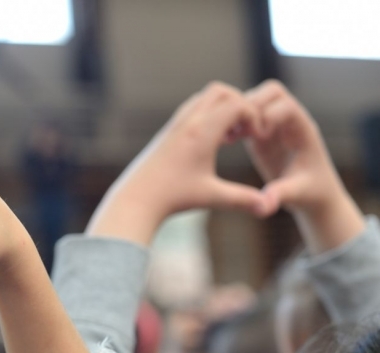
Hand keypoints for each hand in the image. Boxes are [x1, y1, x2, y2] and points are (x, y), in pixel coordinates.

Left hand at [87, 82, 272, 244]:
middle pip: (221, 91)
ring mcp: (175, 124)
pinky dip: (208, 116)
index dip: (255, 116)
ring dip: (222, 109)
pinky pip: (192, 109)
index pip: (237, 104)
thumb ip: (243, 200)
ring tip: (231, 137)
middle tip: (247, 129)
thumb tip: (269, 208)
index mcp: (201, 132)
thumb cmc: (173, 198)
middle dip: (240, 104)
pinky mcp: (168, 131)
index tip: (258, 137)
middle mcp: (187, 122)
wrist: (136, 199)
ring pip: (204, 98)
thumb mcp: (211, 197)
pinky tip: (213, 143)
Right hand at [245, 80, 364, 252]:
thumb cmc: (311, 193)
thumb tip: (265, 205)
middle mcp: (289, 121)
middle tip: (239, 132)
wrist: (313, 195)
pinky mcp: (261, 134)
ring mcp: (275, 125)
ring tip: (228, 137)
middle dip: (251, 106)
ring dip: (239, 113)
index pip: (286, 104)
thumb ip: (280, 195)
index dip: (269, 115)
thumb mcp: (296, 195)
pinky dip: (234, 121)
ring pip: (255, 98)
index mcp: (302, 130)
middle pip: (270, 91)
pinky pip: (246, 115)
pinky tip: (225, 141)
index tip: (261, 137)